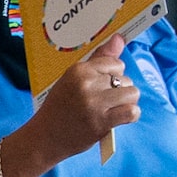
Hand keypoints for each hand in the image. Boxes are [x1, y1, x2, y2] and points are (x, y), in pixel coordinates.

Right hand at [22, 29, 139, 165]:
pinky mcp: (101, 122)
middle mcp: (86, 84)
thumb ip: (99, 60)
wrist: (44, 138)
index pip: (115, 64)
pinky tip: (120, 118)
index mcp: (78, 70)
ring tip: (114, 110)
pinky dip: (131, 115)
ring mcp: (94, 104)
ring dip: (127, 103)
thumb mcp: (73, 80)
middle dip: (119, 91)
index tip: (101, 88)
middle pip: (125, 79)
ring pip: (132, 93)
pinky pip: (132, 112)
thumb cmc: (59, 108)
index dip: (113, 76)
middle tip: (104, 103)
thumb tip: (120, 38)